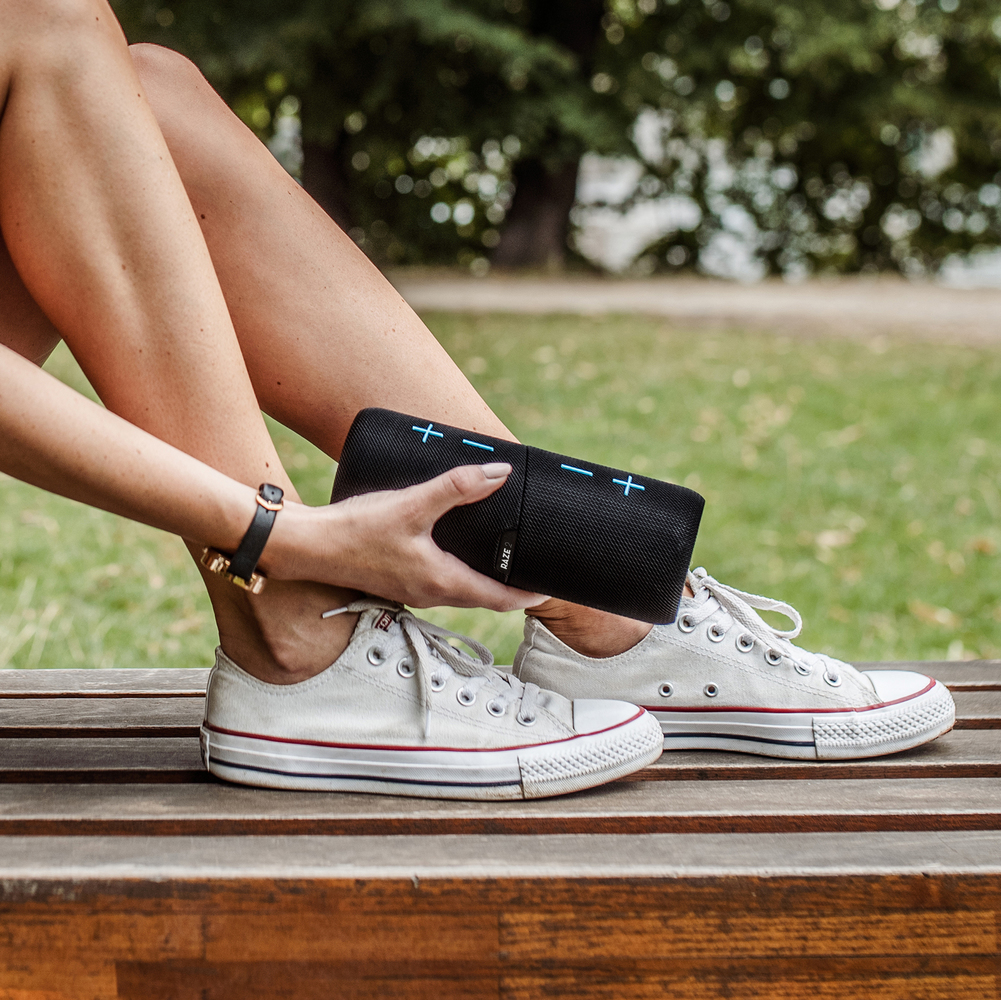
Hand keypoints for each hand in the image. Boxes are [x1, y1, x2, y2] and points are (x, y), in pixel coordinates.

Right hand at [270, 463, 548, 611]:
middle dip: (512, 588)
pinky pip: (441, 582)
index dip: (530, 594)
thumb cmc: (355, 531)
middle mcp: (431, 594)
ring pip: (462, 591)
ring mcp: (413, 590)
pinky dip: (460, 572)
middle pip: (484, 598)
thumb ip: (457, 488)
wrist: (305, 546)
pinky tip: (455, 549)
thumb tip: (498, 474)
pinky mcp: (397, 581)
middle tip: (533, 569)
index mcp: (442, 582)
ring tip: (502, 559)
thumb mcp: (412, 504)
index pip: (500, 599)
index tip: (552, 585)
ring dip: (485, 581)